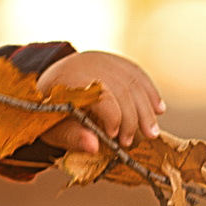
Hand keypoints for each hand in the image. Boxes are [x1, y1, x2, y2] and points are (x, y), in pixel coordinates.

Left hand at [38, 49, 164, 152]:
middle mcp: (87, 63)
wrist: (46, 81)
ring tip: (153, 132)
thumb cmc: (48, 109)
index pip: (101, 95)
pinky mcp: (113, 60)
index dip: (113, 118)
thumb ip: (72, 137)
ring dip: (146, 108)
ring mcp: (102, 58)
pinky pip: (136, 73)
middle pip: (121, 88)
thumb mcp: (51, 127)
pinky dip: (149, 91)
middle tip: (132, 142)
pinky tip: (159, 109)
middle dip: (132, 118)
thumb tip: (95, 147)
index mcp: (69, 78)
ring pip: (133, 81)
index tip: (114, 138)